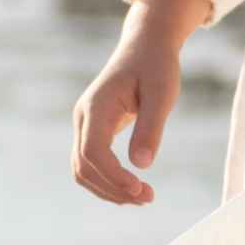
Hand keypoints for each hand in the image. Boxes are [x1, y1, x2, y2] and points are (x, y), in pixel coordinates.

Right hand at [70, 0, 205, 201]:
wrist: (145, 46)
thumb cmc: (156, 66)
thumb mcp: (162, 93)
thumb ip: (151, 127)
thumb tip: (142, 165)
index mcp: (96, 106)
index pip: (93, 151)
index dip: (113, 175)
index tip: (140, 188)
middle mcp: (83, 117)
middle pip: (83, 166)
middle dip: (113, 188)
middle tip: (149, 198)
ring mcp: (85, 124)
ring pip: (82, 169)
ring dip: (109, 189)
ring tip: (143, 197)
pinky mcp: (93, 130)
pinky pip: (91, 163)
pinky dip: (108, 180)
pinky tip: (132, 187)